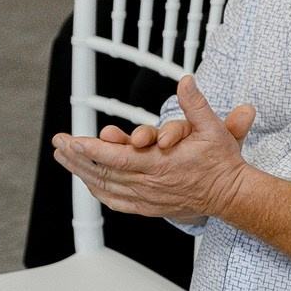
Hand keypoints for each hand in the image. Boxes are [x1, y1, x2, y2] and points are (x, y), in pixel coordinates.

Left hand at [51, 75, 256, 220]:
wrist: (230, 194)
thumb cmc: (221, 162)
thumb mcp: (213, 128)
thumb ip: (196, 105)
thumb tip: (186, 83)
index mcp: (161, 164)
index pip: (118, 158)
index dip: (93, 150)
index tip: (73, 142)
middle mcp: (150, 183)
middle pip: (104, 172)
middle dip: (78, 157)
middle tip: (60, 144)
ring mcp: (147, 198)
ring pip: (106, 186)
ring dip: (82, 172)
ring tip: (64, 159)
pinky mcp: (148, 207)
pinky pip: (115, 201)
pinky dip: (97, 190)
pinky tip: (87, 182)